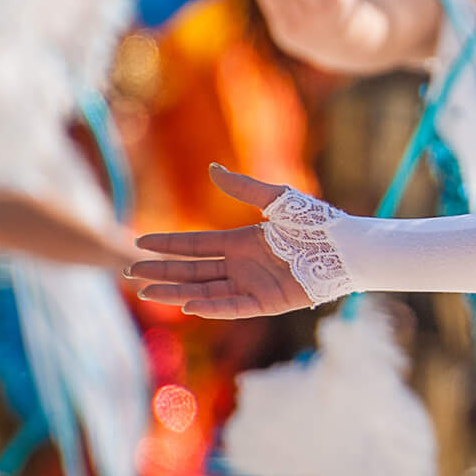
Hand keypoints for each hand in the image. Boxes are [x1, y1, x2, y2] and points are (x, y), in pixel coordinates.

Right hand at [128, 166, 313, 317]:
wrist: (346, 246)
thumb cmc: (316, 222)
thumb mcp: (277, 200)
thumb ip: (244, 188)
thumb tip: (212, 169)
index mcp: (240, 243)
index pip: (194, 245)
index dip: (167, 245)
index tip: (139, 243)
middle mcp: (241, 266)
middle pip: (192, 270)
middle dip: (161, 272)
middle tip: (130, 272)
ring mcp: (252, 286)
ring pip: (205, 290)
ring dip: (176, 291)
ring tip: (146, 291)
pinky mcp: (268, 303)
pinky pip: (235, 307)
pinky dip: (212, 306)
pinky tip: (188, 304)